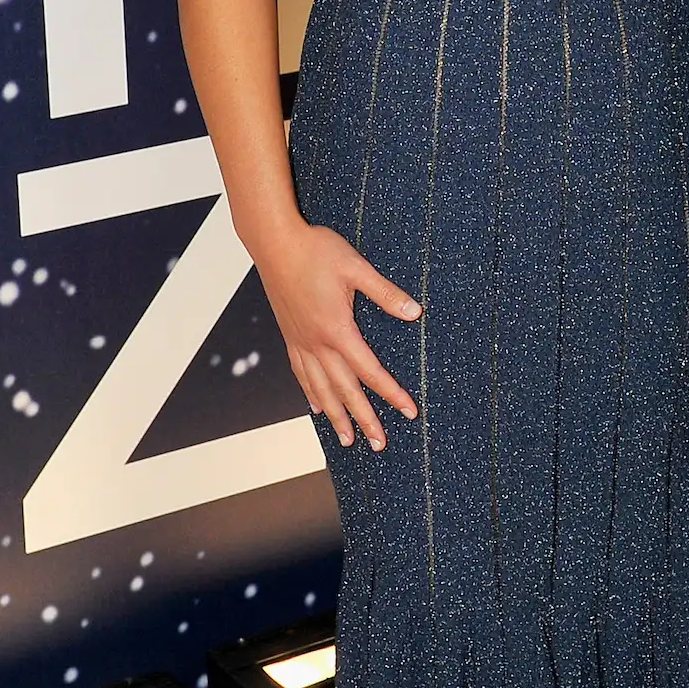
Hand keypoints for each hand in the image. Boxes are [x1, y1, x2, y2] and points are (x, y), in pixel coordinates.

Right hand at [254, 218, 418, 449]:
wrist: (273, 242)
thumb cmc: (316, 250)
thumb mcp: (356, 268)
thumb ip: (385, 293)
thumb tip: (415, 313)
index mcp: (337, 330)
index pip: (370, 371)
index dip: (392, 394)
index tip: (409, 411)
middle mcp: (317, 343)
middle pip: (345, 390)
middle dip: (364, 419)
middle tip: (379, 444)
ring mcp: (300, 342)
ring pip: (320, 389)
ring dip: (336, 416)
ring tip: (347, 440)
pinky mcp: (290, 336)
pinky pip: (301, 374)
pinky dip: (311, 394)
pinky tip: (316, 407)